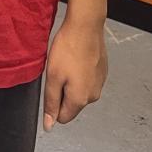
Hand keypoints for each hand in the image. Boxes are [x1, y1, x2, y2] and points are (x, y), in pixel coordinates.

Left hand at [42, 16, 107, 131]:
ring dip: (71, 81)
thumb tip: (49, 125)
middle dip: (62, 91)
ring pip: (79, 91)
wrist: (86, 26)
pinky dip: (80, 72)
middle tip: (58, 70)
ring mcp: (100, 83)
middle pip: (71, 104)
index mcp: (80, 100)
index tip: (51, 84)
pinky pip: (87, 79)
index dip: (53, 103)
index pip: (62, 117)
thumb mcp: (52, 76)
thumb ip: (51, 103)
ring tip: (68, 61)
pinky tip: (77, 57)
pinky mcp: (102, 72)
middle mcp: (93, 96)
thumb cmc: (68, 48)